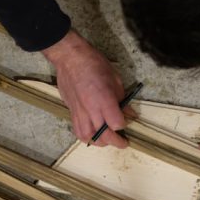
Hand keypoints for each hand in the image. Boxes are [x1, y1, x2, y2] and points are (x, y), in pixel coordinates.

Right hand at [43, 30, 128, 147]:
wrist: (70, 58)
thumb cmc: (94, 63)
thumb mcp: (115, 78)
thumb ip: (122, 99)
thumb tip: (129, 113)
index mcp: (104, 99)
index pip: (117, 123)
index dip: (124, 123)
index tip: (127, 119)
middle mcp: (91, 109)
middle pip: (105, 135)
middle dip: (116, 141)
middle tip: (123, 141)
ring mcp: (79, 112)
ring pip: (90, 137)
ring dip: (101, 142)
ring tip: (108, 140)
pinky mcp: (70, 112)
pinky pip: (78, 132)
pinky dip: (87, 137)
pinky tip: (93, 135)